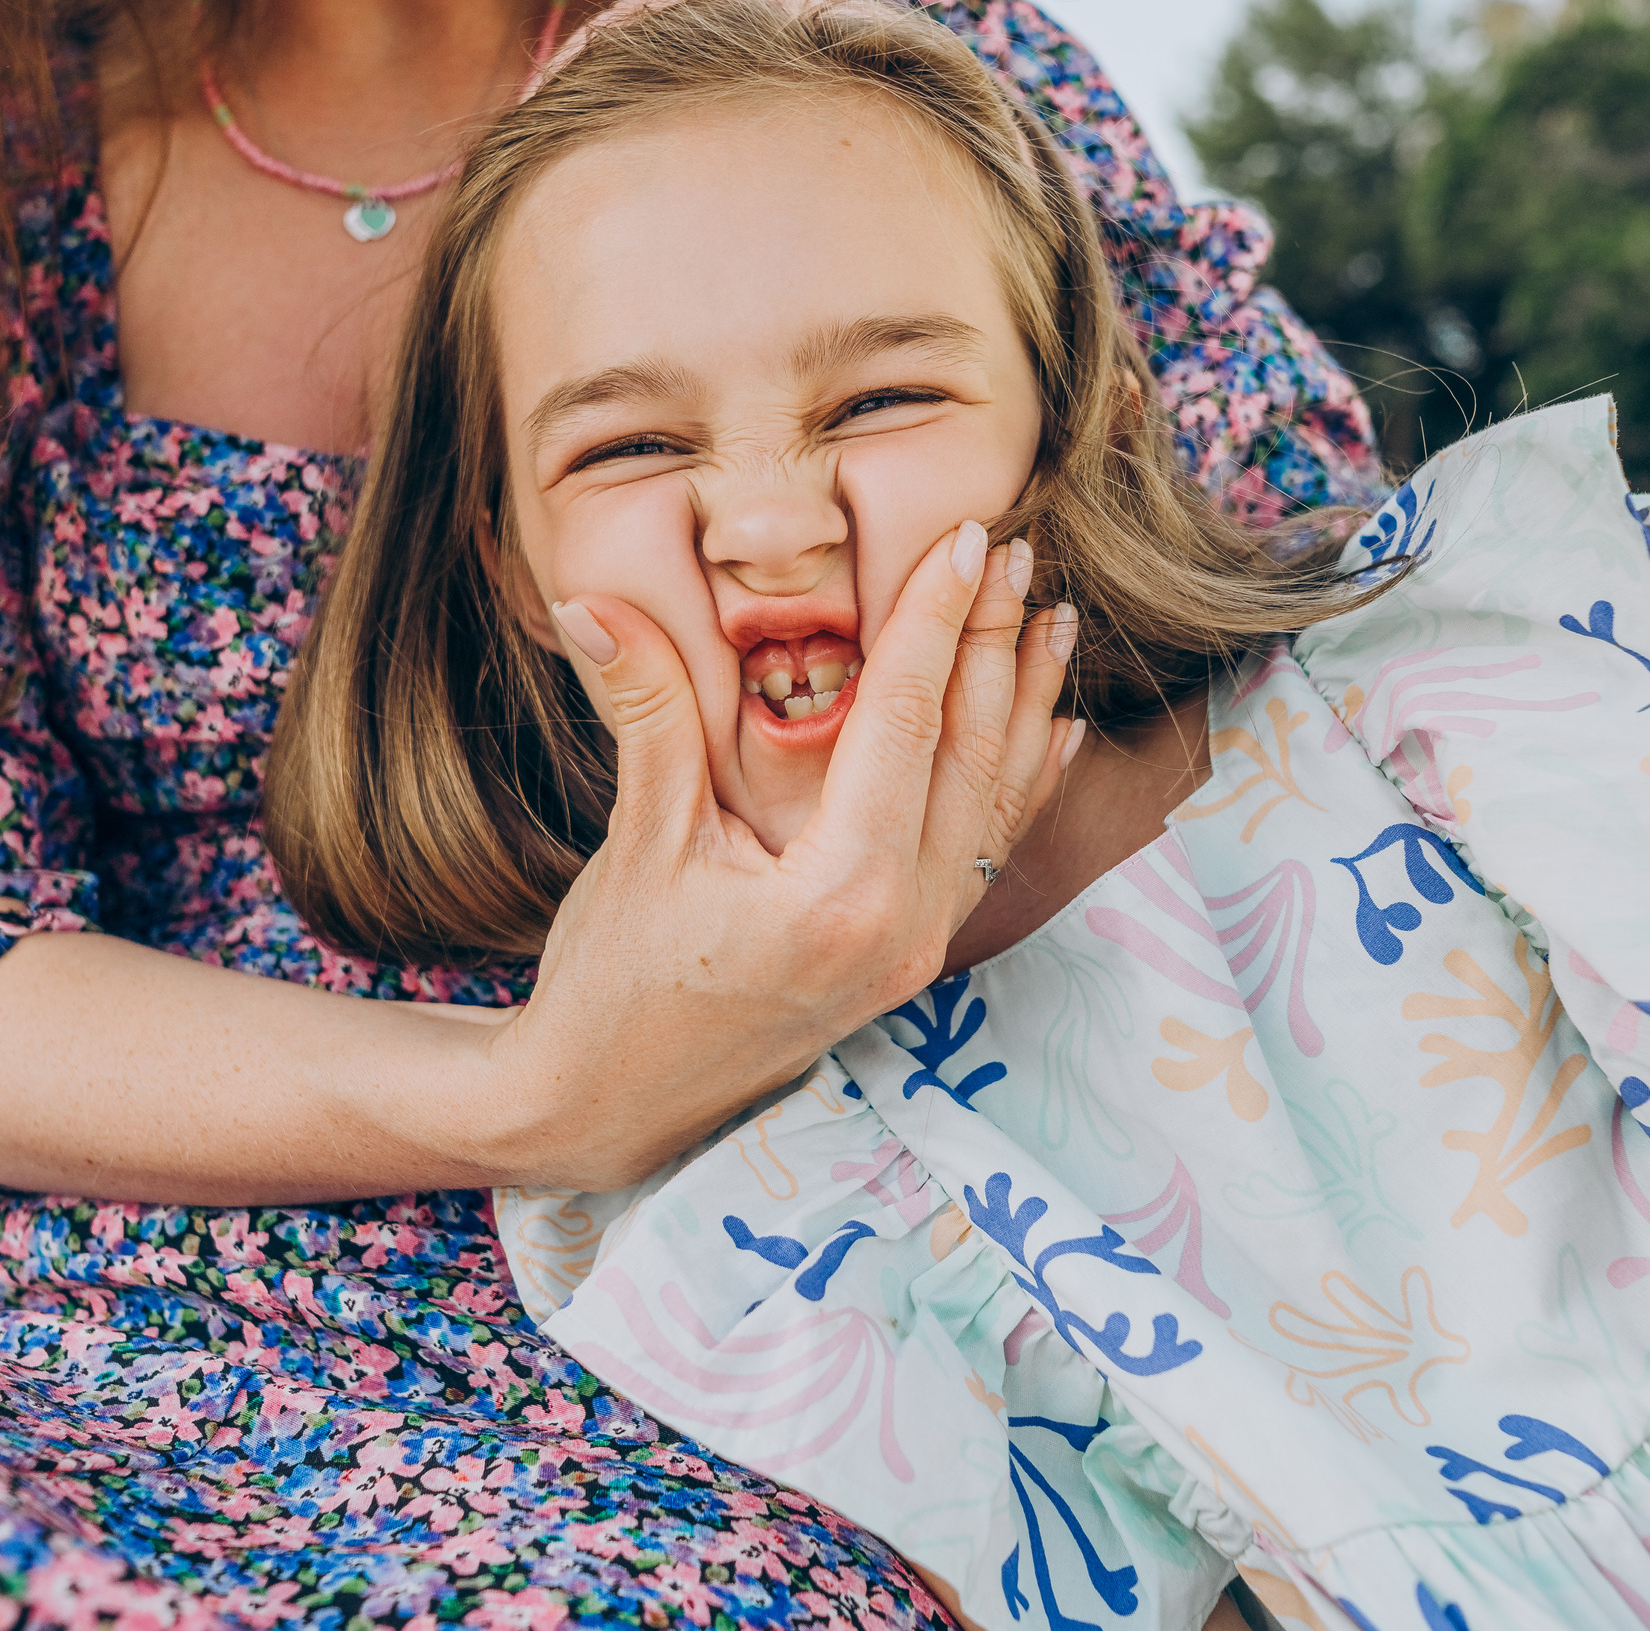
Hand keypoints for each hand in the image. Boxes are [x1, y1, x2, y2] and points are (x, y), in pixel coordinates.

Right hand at [487, 523, 1074, 1191]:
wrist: (611, 1108)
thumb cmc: (614, 984)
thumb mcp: (636, 842)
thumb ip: (645, 713)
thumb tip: (595, 600)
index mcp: (838, 896)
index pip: (906, 725)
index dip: (937, 623)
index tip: (968, 541)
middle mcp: (900, 926)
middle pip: (969, 758)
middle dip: (995, 648)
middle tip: (1017, 554)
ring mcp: (915, 950)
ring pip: (993, 807)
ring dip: (1025, 709)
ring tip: (1054, 622)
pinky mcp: (911, 961)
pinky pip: (985, 857)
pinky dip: (1022, 788)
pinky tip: (1053, 734)